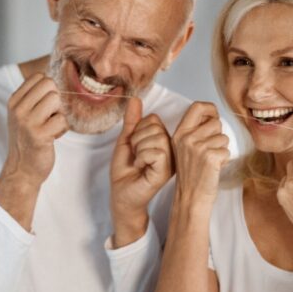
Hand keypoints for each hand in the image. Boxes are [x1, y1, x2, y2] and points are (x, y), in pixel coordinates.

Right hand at [0, 72, 67, 229]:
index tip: (43, 108)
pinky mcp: (39, 135)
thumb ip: (35, 96)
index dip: (48, 91)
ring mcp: (27, 121)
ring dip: (59, 114)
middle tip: (48, 118)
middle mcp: (18, 109)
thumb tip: (58, 76)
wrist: (22, 170)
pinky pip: (62, 120)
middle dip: (55, 101)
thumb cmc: (27, 140)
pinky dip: (62, 129)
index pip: (39, 77)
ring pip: (56, 99)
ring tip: (50, 127)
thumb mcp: (23, 114)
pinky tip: (52, 138)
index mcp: (14, 100)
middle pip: (50, 85)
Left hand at [110, 97, 173, 245]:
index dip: (137, 131)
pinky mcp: (167, 169)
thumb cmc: (125, 170)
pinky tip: (141, 168)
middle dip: (137, 140)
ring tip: (139, 163)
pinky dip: (142, 158)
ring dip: (138, 150)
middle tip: (136, 157)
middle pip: (154, 126)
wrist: (121, 193)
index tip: (135, 147)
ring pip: (156, 137)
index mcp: (163, 140)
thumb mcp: (126, 140)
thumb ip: (132, 120)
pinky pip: (156, 151)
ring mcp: (171, 159)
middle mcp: (171, 148)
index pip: (153, 119)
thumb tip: (135, 98)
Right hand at [171, 102, 230, 208]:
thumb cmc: (191, 174)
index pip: (197, 106)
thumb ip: (194, 131)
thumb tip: (213, 117)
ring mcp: (198, 147)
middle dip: (217, 135)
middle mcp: (187, 138)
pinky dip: (224, 159)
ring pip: (223, 137)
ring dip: (221, 149)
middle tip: (209, 150)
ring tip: (210, 160)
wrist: (190, 197)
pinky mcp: (210, 157)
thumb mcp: (184, 149)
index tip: (213, 118)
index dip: (210, 109)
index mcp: (180, 133)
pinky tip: (214, 167)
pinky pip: (227, 150)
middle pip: (215, 122)